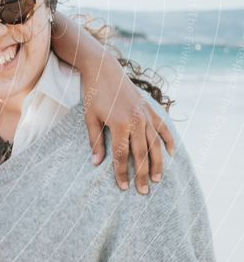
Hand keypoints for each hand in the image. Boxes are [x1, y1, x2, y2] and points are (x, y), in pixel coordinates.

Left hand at [83, 59, 174, 193]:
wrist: (105, 70)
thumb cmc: (93, 94)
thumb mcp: (90, 119)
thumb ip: (95, 142)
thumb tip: (96, 164)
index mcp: (119, 125)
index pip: (121, 155)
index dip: (122, 173)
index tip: (123, 187)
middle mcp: (136, 122)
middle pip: (141, 154)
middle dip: (141, 174)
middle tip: (143, 192)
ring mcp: (146, 115)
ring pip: (155, 145)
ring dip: (157, 163)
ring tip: (157, 179)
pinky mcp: (150, 109)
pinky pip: (163, 128)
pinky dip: (168, 141)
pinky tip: (171, 153)